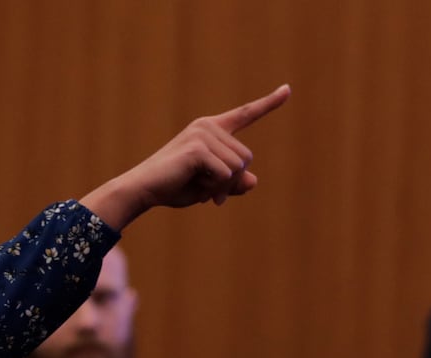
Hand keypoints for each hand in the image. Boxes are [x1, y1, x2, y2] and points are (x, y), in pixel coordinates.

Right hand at [82, 84, 290, 229]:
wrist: (142, 190)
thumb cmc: (172, 187)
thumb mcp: (208, 186)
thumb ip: (231, 183)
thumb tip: (252, 181)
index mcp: (211, 129)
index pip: (245, 115)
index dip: (269, 103)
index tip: (287, 90)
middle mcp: (208, 126)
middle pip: (246, 158)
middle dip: (231, 181)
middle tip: (209, 194)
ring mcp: (202, 135)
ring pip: (237, 167)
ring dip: (222, 186)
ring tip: (198, 188)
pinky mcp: (198, 149)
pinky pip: (224, 174)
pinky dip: (213, 187)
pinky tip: (193, 185)